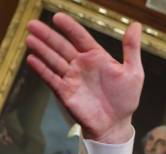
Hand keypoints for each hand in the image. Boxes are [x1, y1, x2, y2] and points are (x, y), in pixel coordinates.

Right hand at [25, 13, 143, 143]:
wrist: (115, 125)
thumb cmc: (125, 100)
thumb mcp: (133, 72)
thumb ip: (131, 49)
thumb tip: (136, 25)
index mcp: (96, 57)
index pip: (80, 37)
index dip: (69, 27)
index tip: (57, 17)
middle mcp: (81, 65)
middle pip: (61, 46)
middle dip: (47, 35)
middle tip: (32, 24)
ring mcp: (72, 78)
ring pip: (53, 60)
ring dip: (41, 50)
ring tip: (30, 39)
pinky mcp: (65, 93)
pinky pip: (51, 78)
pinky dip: (41, 69)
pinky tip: (31, 59)